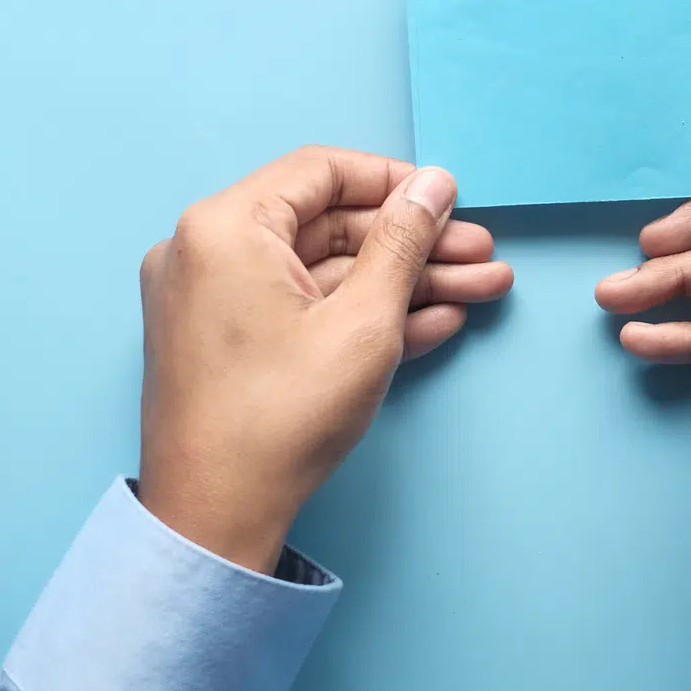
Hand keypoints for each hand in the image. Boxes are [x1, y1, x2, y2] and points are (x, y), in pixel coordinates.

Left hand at [137, 146, 512, 571]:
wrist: (215, 518)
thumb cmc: (279, 419)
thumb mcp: (363, 323)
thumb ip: (403, 243)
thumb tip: (433, 186)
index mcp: (225, 227)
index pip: (321, 172)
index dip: (395, 182)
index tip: (450, 200)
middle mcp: (208, 251)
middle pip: (330, 225)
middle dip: (414, 243)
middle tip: (482, 254)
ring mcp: (216, 299)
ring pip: (325, 272)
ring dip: (403, 281)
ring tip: (480, 288)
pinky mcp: (231, 342)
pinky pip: (303, 309)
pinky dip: (362, 315)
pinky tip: (436, 319)